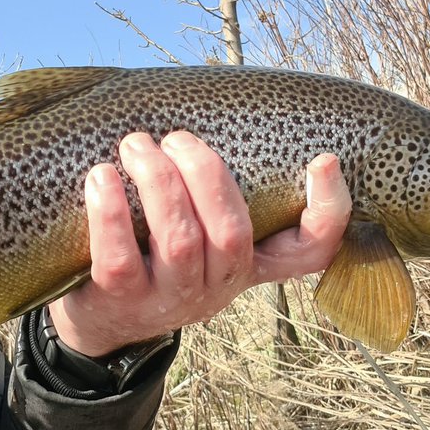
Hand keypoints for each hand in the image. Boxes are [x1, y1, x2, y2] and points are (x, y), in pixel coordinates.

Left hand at [48, 132, 352, 357]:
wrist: (102, 320)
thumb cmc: (154, 255)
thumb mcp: (199, 236)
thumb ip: (215, 194)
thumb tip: (218, 109)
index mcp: (248, 264)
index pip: (310, 251)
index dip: (328, 210)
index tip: (323, 160)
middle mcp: (217, 286)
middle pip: (231, 232)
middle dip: (204, 172)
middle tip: (175, 137)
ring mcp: (171, 298)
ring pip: (180, 240)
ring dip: (158, 181)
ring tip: (136, 145)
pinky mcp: (121, 301)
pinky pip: (119, 256)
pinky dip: (111, 211)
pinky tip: (101, 176)